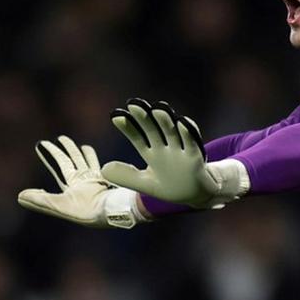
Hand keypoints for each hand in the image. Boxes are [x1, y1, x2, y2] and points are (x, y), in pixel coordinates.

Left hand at [17, 135, 143, 228]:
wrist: (110, 211)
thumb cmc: (83, 211)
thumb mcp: (57, 206)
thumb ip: (39, 200)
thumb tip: (19, 196)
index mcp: (70, 188)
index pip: (58, 168)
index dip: (50, 157)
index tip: (41, 146)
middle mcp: (81, 183)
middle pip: (68, 162)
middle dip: (59, 152)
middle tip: (52, 140)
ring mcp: (93, 179)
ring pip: (82, 160)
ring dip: (75, 151)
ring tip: (68, 142)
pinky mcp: (104, 177)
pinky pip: (96, 164)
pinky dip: (91, 157)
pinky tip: (87, 149)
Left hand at [101, 99, 249, 208]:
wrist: (196, 195)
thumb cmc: (170, 186)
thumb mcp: (145, 184)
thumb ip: (126, 176)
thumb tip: (103, 169)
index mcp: (152, 153)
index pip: (137, 137)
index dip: (128, 127)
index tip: (115, 115)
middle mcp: (165, 148)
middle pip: (153, 130)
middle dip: (144, 117)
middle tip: (134, 103)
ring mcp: (180, 151)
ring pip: (172, 133)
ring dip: (165, 121)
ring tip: (157, 109)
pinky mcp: (195, 158)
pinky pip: (192, 143)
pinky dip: (187, 133)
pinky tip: (182, 122)